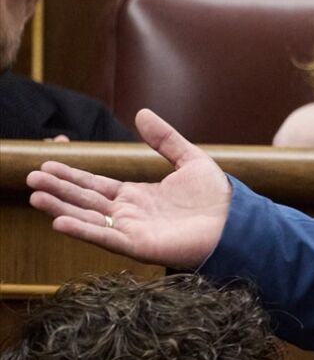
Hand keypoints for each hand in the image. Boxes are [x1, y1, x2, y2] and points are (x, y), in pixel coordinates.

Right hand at [26, 109, 231, 268]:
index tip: (47, 161)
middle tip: (30, 177)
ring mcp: (130, 230)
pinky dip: (81, 230)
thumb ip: (165, 139)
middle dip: (58, 189)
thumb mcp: (189, 159)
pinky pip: (104, 238)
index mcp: (136, 195)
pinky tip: (59, 221)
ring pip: (88, 218)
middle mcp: (128, 214)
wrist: (236, 222)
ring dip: (60, 207)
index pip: (95, 183)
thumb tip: (142, 113)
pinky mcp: (137, 246)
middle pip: (85, 199)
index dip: (72, 173)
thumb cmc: (216, 197)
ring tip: (35, 195)